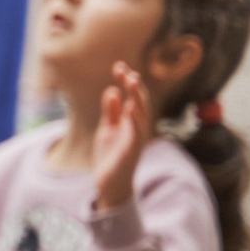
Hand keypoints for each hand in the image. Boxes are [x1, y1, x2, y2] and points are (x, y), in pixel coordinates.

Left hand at [91, 62, 154, 212]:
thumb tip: (112, 90)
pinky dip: (135, 120)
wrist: (109, 184)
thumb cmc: (110, 156)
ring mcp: (136, 139)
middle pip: (140, 103)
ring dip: (137, 97)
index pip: (132, 97)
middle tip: (126, 70)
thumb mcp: (107, 130)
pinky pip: (137, 134)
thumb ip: (111, 112)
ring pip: (141, 115)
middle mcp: (137, 128)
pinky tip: (131, 107)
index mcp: (130, 122)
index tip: (119, 66)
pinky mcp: (132, 151)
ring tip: (131, 80)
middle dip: (134, 86)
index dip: (126, 82)